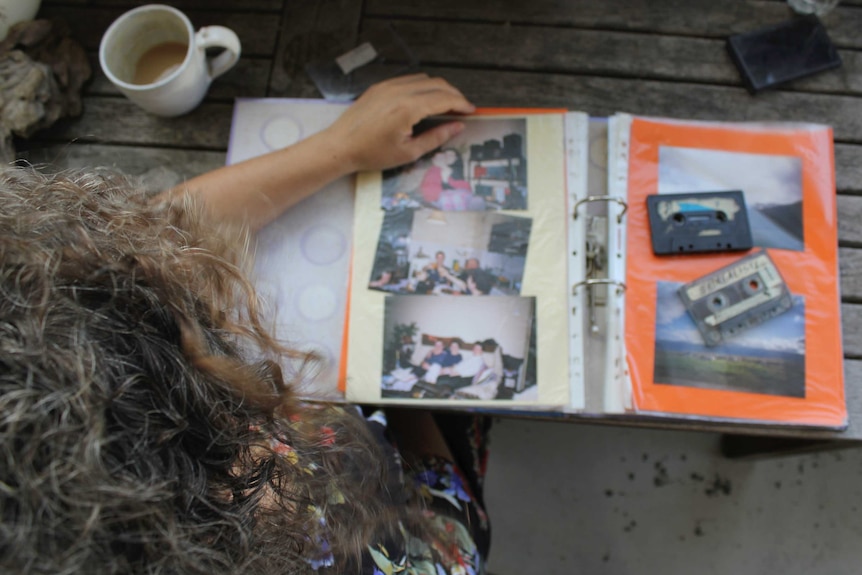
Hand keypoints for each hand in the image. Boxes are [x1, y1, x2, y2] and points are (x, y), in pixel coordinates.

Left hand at [324, 74, 474, 172]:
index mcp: (408, 108)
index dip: (461, 103)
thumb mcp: (408, 152)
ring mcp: (388, 86)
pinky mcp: (380, 86)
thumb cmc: (372, 154)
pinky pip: (408, 80)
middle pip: (437, 84)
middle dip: (454, 94)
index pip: (444, 98)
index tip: (471, 111)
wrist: (340, 146)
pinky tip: (425, 101)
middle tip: (462, 109)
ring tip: (446, 105)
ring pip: (424, 79)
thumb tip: (457, 127)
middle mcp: (399, 91)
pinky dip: (423, 87)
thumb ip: (436, 137)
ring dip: (439, 89)